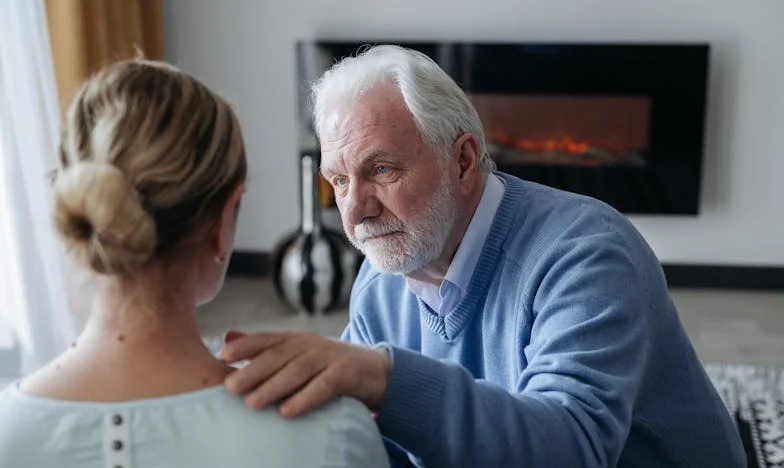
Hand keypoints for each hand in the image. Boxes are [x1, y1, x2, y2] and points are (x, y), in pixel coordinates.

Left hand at [220, 331, 390, 416]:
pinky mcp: (347, 373)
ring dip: (274, 386)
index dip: (245, 346)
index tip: (223, 355)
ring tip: (252, 402)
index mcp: (295, 339)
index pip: (267, 339)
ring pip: (298, 371)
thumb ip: (263, 347)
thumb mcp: (296, 353)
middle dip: (253, 370)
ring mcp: (329, 357)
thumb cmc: (327, 365)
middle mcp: (310, 345)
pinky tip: (288, 411)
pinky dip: (305, 398)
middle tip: (229, 387)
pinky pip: (324, 386)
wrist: (374, 370)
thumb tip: (227, 338)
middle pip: (278, 356)